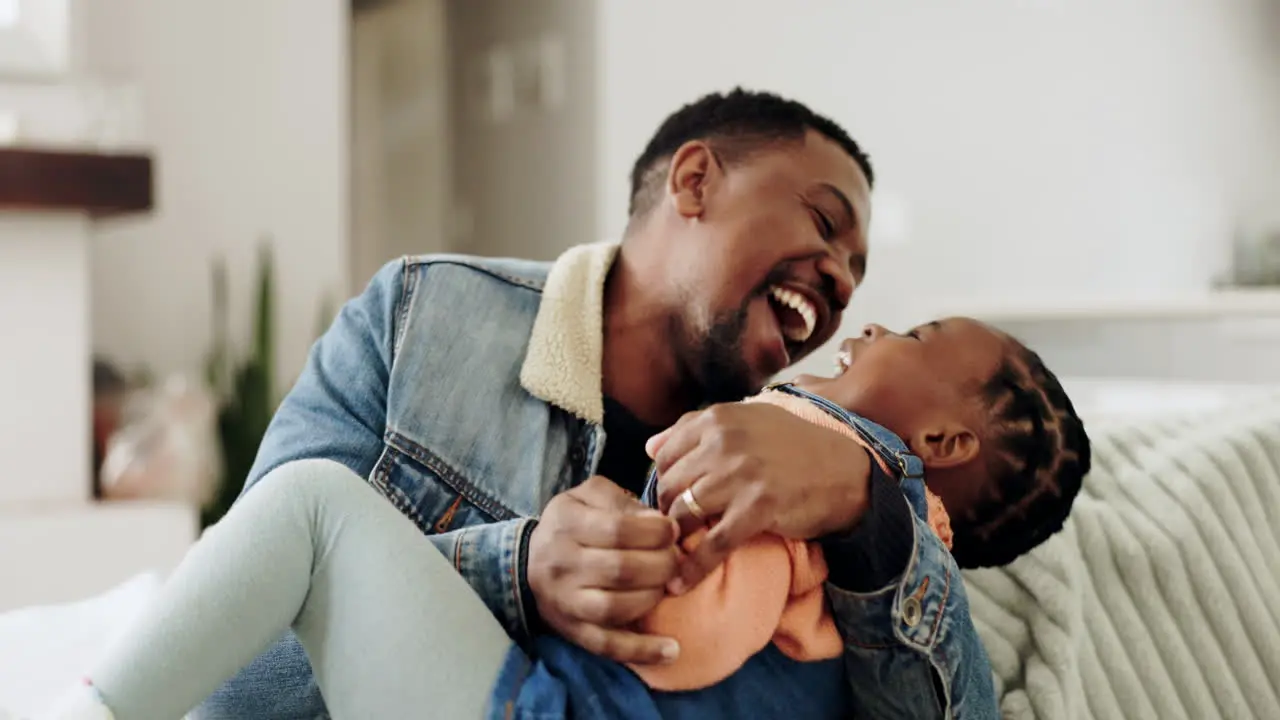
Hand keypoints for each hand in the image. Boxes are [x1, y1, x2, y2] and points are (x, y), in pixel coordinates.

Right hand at [526, 475, 681, 663]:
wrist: (530, 561)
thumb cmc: (572, 523)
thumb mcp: (590, 496)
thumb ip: (623, 502)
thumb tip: (657, 523)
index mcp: (566, 524)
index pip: (618, 530)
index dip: (655, 532)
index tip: (671, 532)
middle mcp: (561, 564)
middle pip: (621, 570)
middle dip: (662, 564)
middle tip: (674, 560)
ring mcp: (566, 601)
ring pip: (616, 607)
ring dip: (653, 598)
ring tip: (667, 586)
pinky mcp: (573, 630)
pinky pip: (606, 645)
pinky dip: (640, 651)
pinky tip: (671, 650)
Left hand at [647, 402, 871, 592]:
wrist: (845, 474)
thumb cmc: (794, 448)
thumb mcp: (748, 423)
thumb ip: (696, 429)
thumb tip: (649, 446)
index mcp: (719, 418)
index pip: (666, 455)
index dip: (662, 482)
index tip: (668, 502)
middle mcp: (725, 441)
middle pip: (670, 484)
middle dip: (665, 512)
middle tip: (668, 533)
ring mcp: (741, 474)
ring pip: (685, 512)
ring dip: (674, 538)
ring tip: (670, 554)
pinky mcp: (758, 508)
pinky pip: (713, 543)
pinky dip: (693, 568)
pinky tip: (680, 584)